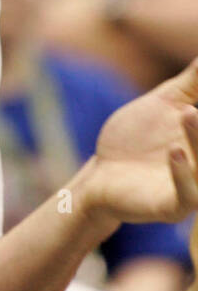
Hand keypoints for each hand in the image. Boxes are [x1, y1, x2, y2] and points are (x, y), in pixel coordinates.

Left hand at [82, 57, 197, 225]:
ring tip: (189, 112)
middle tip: (194, 108)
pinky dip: (182, 174)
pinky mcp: (170, 207)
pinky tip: (175, 151)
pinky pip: (185, 196)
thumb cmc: (136, 137)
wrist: (102, 172)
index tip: (195, 101)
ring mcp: (191, 189)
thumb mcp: (165, 102)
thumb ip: (192, 82)